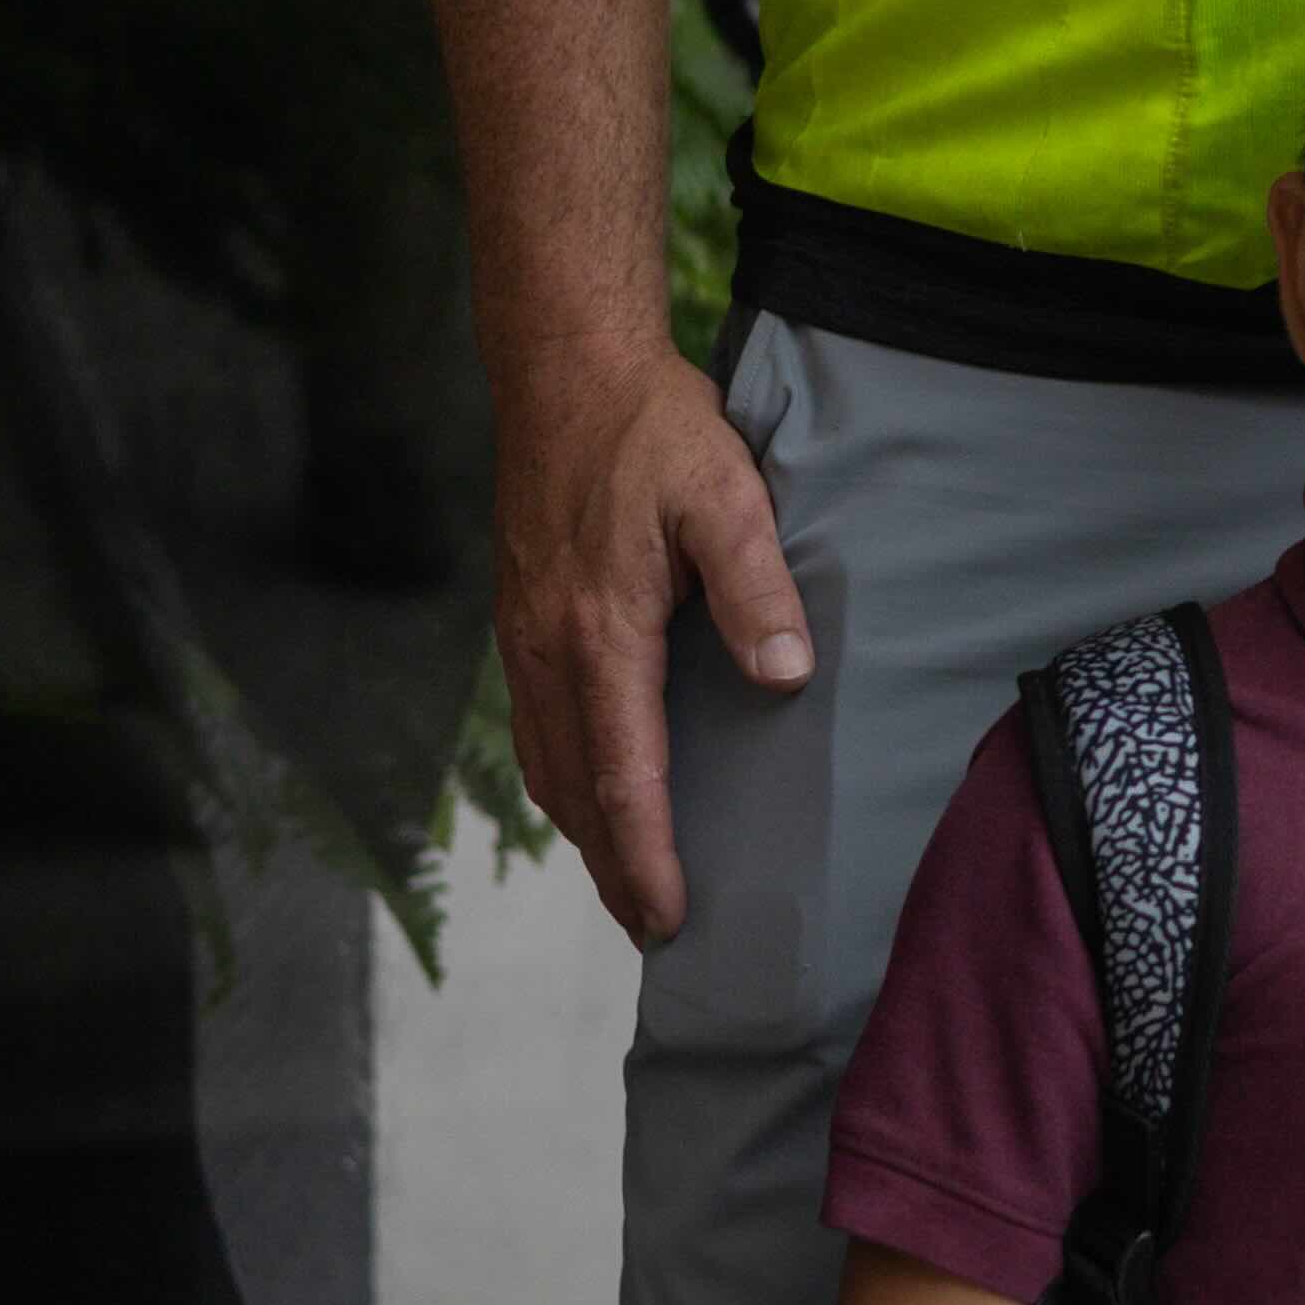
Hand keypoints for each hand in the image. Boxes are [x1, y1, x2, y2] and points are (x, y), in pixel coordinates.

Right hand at [492, 333, 812, 943]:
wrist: (563, 369)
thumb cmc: (650, 430)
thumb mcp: (724, 495)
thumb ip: (756, 586)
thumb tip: (784, 676)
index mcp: (600, 633)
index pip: (625, 774)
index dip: (648, 855)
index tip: (672, 918)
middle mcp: (547, 649)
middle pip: (577, 790)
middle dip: (613, 869)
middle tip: (654, 934)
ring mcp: (524, 636)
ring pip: (547, 765)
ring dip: (584, 832)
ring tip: (623, 884)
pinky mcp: (521, 618)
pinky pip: (535, 727)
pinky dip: (562, 779)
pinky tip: (587, 792)